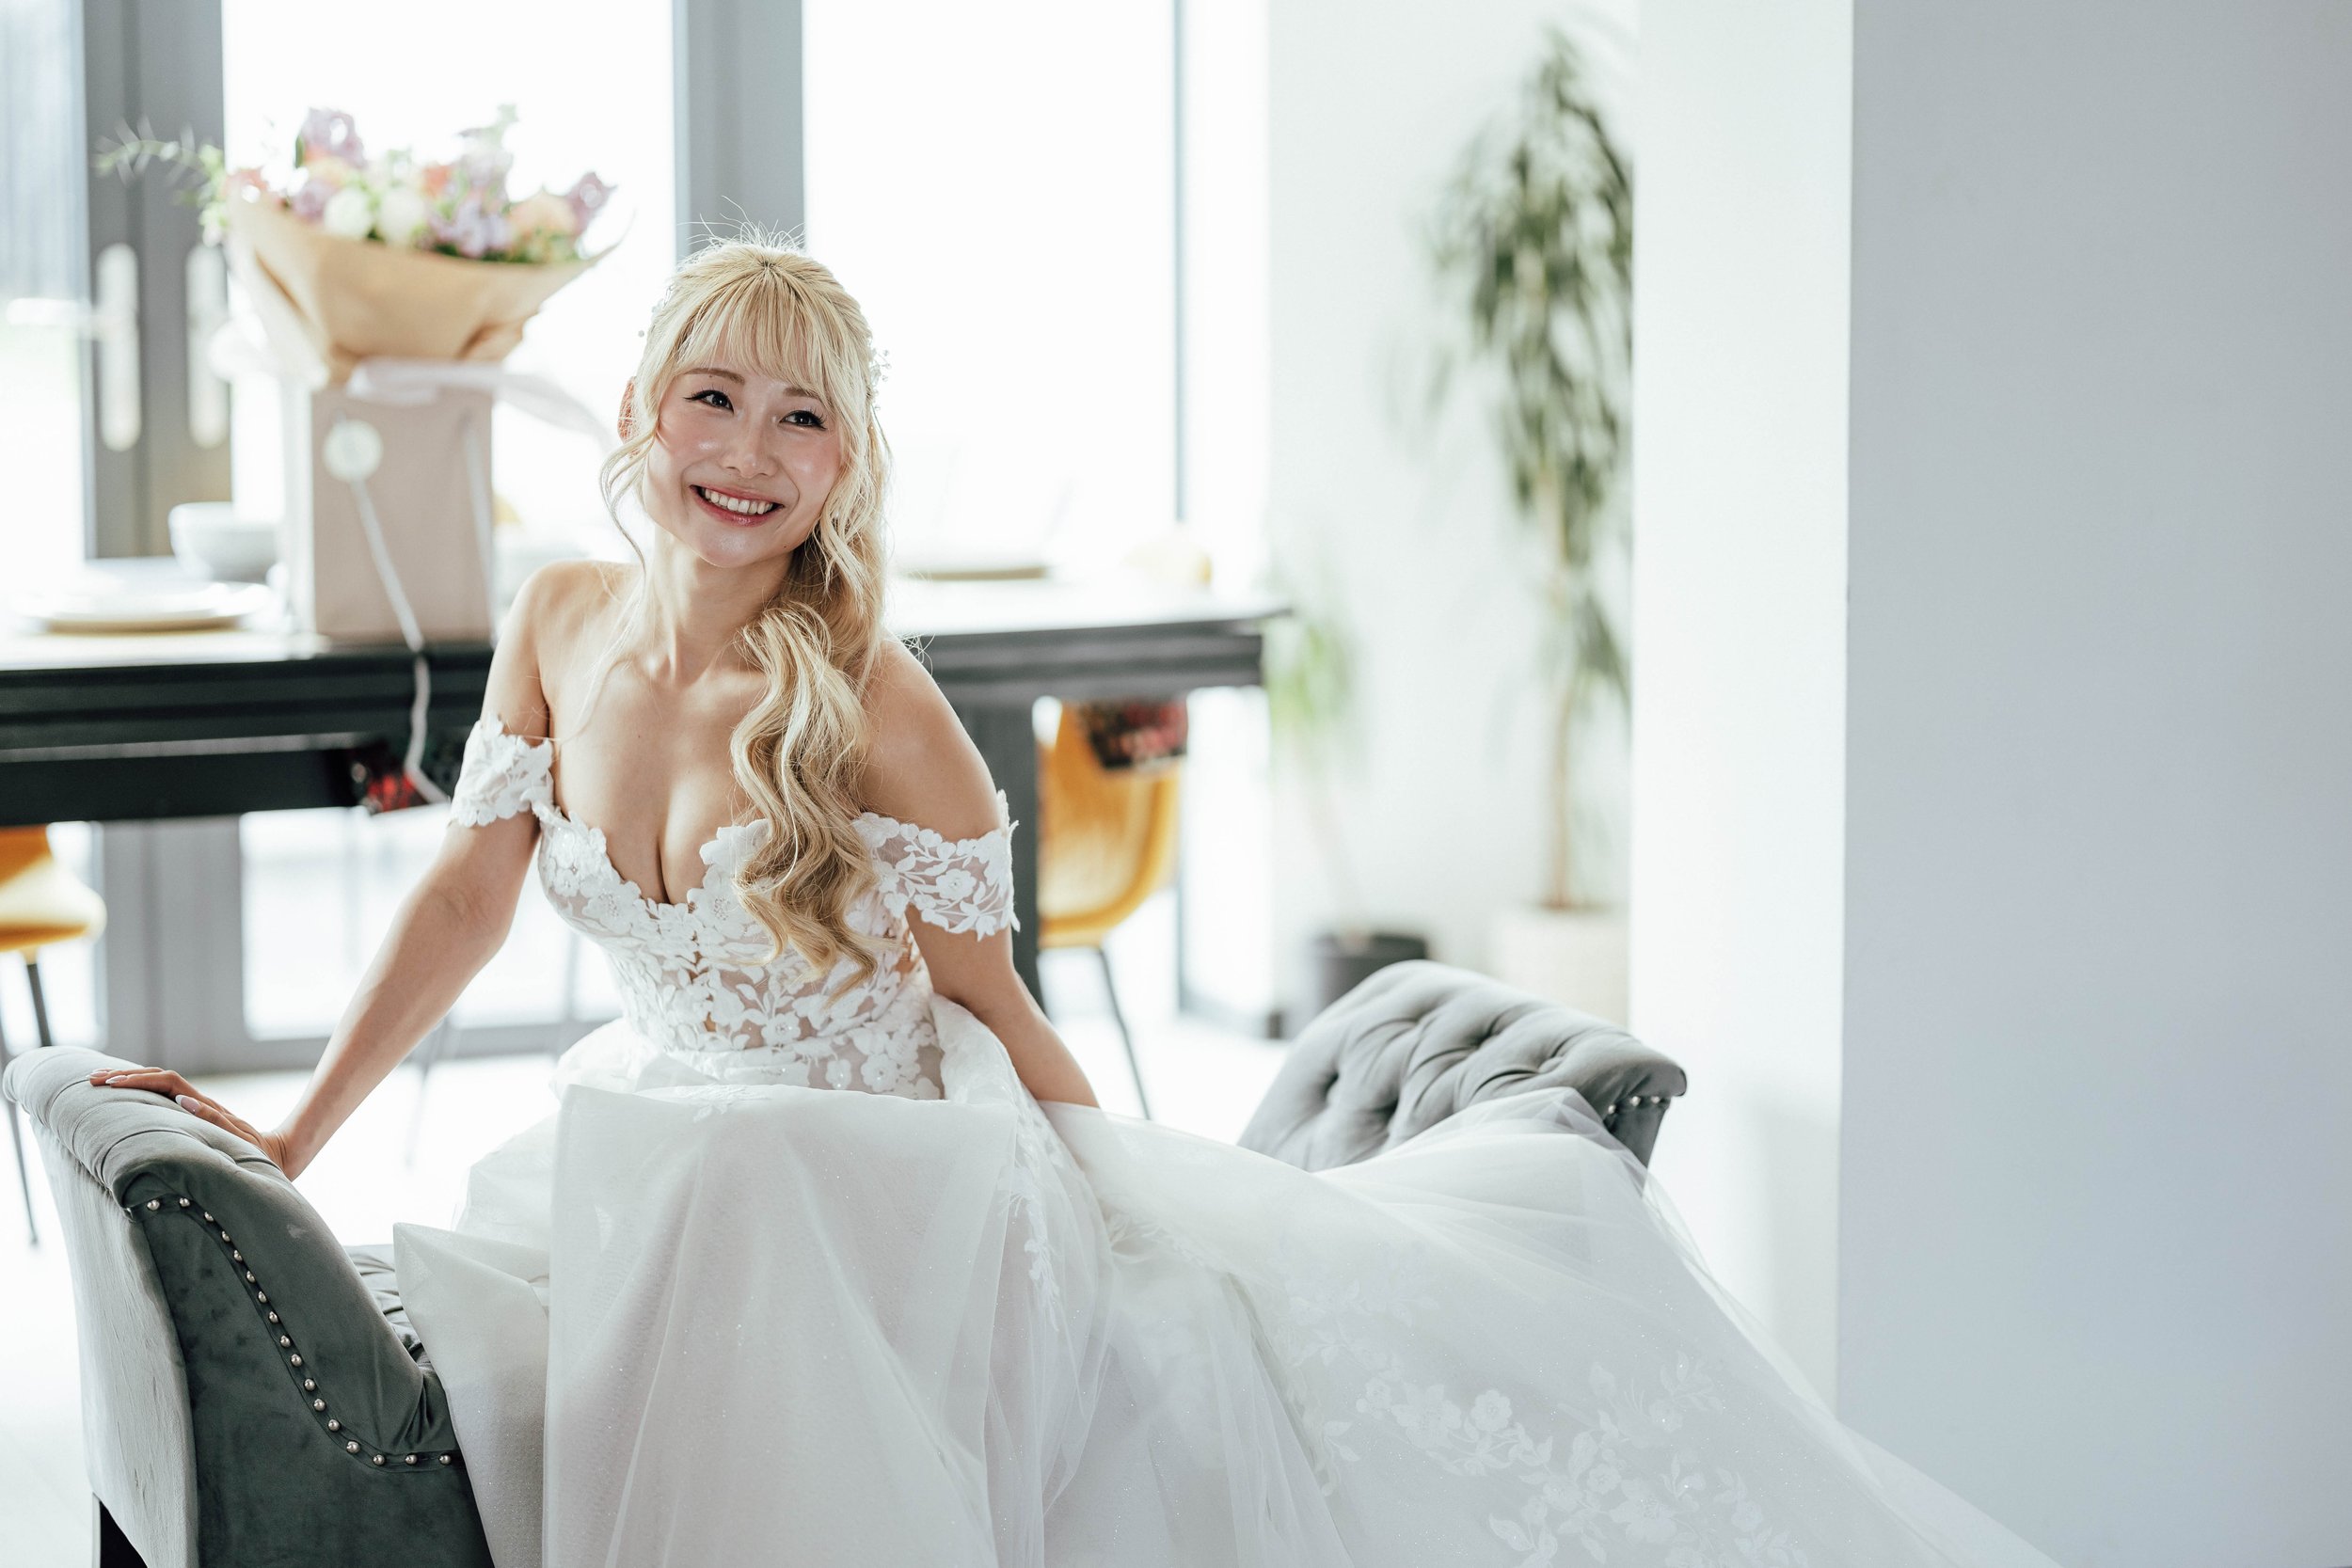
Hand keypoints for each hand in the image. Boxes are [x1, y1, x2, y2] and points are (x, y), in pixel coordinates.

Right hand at [88, 1067, 301, 1176]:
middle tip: (91, 1078)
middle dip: (124, 1075)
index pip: (166, 1083)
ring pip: (158, 1085)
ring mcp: (195, 1107)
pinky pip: (162, 1098)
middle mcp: (197, 1102)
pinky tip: (123, 1095)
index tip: (110, 1083)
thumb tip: (184, 1100)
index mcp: (204, 1105)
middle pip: (157, 1078)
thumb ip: (214, 1122)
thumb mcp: (238, 1140)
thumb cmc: (256, 1152)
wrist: (275, 1153)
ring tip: (98, 1080)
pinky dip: (140, 1092)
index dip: (139, 1080)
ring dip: (129, 1080)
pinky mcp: (193, 1115)